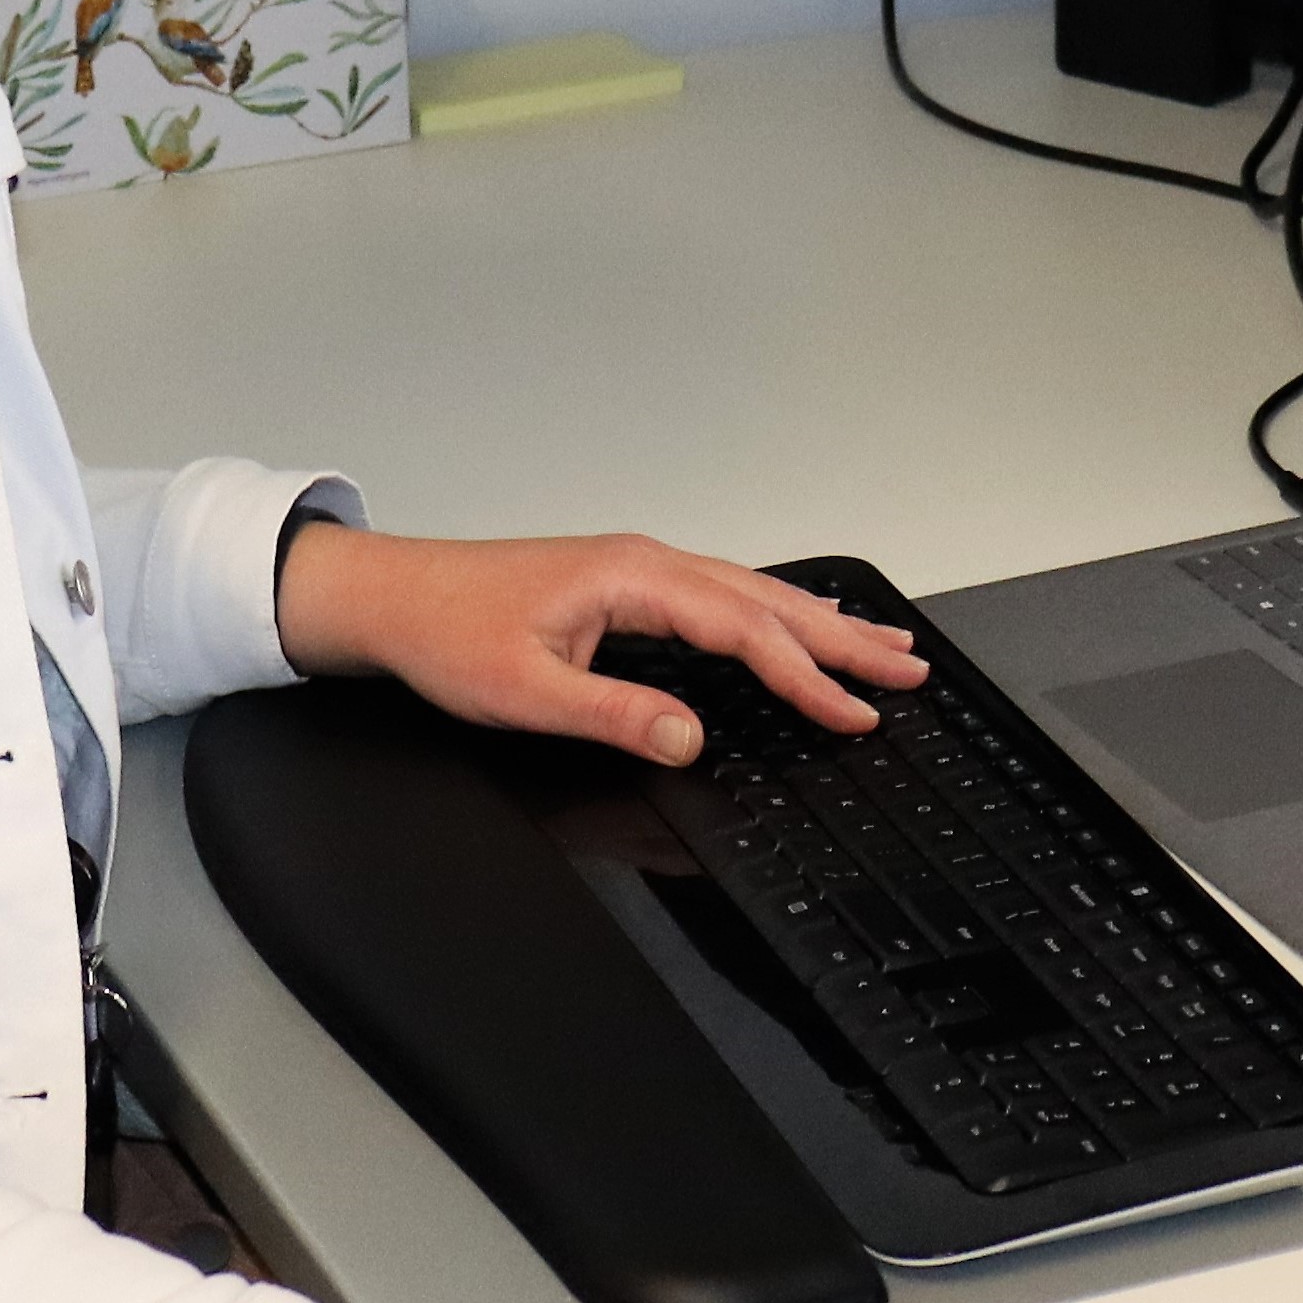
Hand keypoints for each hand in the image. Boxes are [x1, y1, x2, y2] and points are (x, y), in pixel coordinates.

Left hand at [272, 525, 925, 764]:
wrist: (390, 595)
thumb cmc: (445, 633)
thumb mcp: (526, 691)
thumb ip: (615, 713)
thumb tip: (690, 738)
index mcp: (632, 578)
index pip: (743, 631)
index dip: (805, 677)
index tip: (854, 713)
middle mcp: (645, 563)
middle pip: (765, 601)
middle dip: (842, 638)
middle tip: (911, 667)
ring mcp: (637, 569)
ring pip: (749, 594)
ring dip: (817, 622)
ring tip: (881, 645)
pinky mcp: (625, 584)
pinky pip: (720, 597)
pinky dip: (771, 614)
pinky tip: (791, 625)